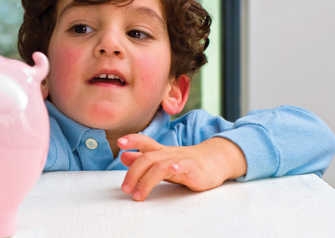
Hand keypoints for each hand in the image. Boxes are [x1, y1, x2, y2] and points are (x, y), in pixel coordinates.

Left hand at [118, 134, 246, 200]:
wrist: (214, 161)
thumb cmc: (185, 162)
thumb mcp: (162, 160)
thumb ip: (143, 159)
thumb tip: (123, 156)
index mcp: (160, 152)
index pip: (145, 142)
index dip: (133, 140)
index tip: (120, 143)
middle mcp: (168, 154)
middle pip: (147, 158)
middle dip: (133, 173)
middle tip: (125, 189)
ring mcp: (180, 160)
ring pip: (161, 166)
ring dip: (147, 180)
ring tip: (139, 194)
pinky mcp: (194, 169)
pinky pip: (185, 165)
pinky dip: (178, 166)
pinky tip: (173, 169)